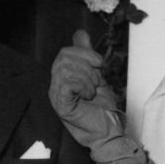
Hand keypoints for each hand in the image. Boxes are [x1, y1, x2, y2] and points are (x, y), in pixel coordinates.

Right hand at [49, 32, 121, 151]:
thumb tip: (80, 33)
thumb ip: (87, 55)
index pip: (65, 52)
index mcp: (63, 76)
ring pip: (66, 69)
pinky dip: (83, 86)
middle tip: (96, 81)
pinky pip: (67, 83)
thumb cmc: (102, 107)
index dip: (85, 53)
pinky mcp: (60, 105)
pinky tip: (88, 96)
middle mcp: (55, 85)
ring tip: (92, 91)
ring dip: (86, 78)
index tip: (99, 64)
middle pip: (64, 57)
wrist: (108, 130)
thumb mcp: (97, 75)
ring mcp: (56, 95)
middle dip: (86, 65)